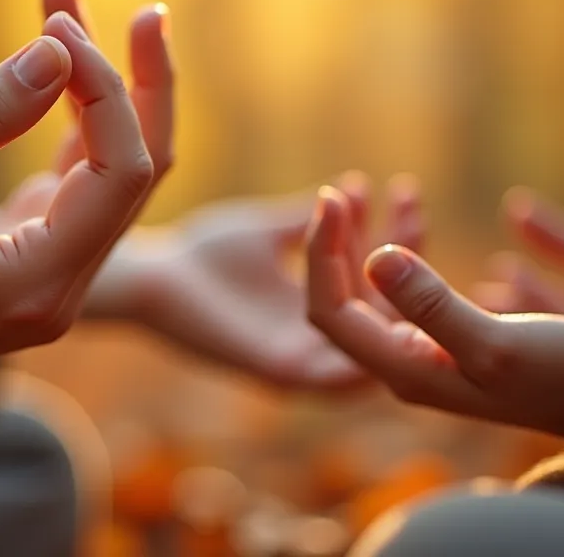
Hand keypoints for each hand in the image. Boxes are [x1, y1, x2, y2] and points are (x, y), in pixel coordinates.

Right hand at [0, 5, 172, 402]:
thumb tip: (56, 52)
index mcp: (40, 284)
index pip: (119, 172)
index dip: (103, 90)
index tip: (55, 27)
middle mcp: (67, 288)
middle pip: (134, 170)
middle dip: (115, 75)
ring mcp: (59, 276)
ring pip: (111, 171)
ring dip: (94, 88)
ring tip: (62, 0)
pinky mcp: (41, 257)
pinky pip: (79, 181)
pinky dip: (73, 120)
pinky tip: (56, 59)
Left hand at [120, 172, 424, 391]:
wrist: (153, 272)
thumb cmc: (200, 253)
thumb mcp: (269, 230)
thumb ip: (311, 223)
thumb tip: (351, 191)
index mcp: (319, 305)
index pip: (378, 277)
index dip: (399, 232)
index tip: (404, 185)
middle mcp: (317, 336)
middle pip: (389, 307)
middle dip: (410, 248)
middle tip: (410, 197)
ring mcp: (303, 357)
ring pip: (379, 342)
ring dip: (401, 288)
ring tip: (408, 228)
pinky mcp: (281, 372)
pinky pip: (343, 378)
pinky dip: (375, 345)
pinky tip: (389, 289)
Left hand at [305, 187, 563, 438]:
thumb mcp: (497, 341)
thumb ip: (433, 304)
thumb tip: (374, 258)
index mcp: (406, 370)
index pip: (331, 313)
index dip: (320, 255)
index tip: (330, 199)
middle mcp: (403, 368)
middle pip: (341, 303)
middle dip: (332, 246)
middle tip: (338, 191)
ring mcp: (423, 356)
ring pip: (370, 297)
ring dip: (361, 246)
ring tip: (363, 194)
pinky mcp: (446, 343)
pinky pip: (402, 295)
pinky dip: (397, 255)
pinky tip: (406, 221)